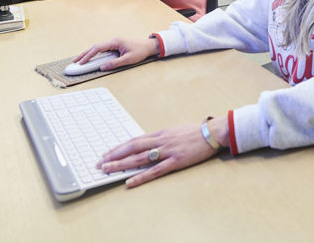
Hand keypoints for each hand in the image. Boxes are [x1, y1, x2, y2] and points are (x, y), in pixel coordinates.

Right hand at [71, 36, 159, 70]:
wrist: (149, 46)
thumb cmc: (141, 51)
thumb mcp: (128, 59)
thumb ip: (115, 63)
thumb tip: (102, 67)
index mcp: (115, 42)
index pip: (98, 48)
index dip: (88, 55)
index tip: (81, 62)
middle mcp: (113, 41)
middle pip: (95, 47)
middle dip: (84, 54)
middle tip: (74, 61)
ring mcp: (114, 43)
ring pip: (98, 48)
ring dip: (88, 54)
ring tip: (79, 60)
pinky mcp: (115, 46)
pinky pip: (102, 49)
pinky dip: (95, 54)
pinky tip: (90, 58)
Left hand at [97, 120, 223, 187]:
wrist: (213, 132)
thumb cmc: (196, 132)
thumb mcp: (175, 131)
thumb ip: (162, 138)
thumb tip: (149, 144)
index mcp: (160, 133)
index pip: (134, 140)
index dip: (119, 147)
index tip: (106, 152)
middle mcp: (161, 141)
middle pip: (132, 147)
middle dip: (114, 155)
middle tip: (100, 163)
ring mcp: (168, 151)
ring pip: (139, 158)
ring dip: (121, 164)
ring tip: (107, 169)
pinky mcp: (176, 161)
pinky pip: (155, 170)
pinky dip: (141, 176)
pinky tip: (130, 181)